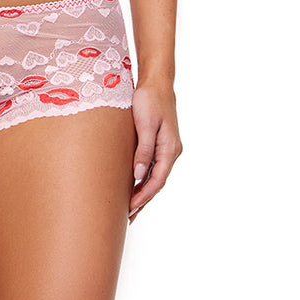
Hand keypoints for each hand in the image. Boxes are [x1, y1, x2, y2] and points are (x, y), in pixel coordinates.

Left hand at [128, 79, 181, 223]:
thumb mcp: (145, 125)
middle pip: (157, 183)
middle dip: (143, 201)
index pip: (157, 180)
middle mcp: (172, 151)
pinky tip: (134, 187)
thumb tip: (137, 175)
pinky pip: (153, 167)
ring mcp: (167, 148)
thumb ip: (143, 150)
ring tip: (129, 209)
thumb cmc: (150, 100)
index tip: (129, 208)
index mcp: (170, 149)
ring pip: (155, 177)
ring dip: (143, 193)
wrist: (157, 82)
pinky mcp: (160, 144)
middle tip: (127, 218)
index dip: (143, 196)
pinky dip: (144, 180)